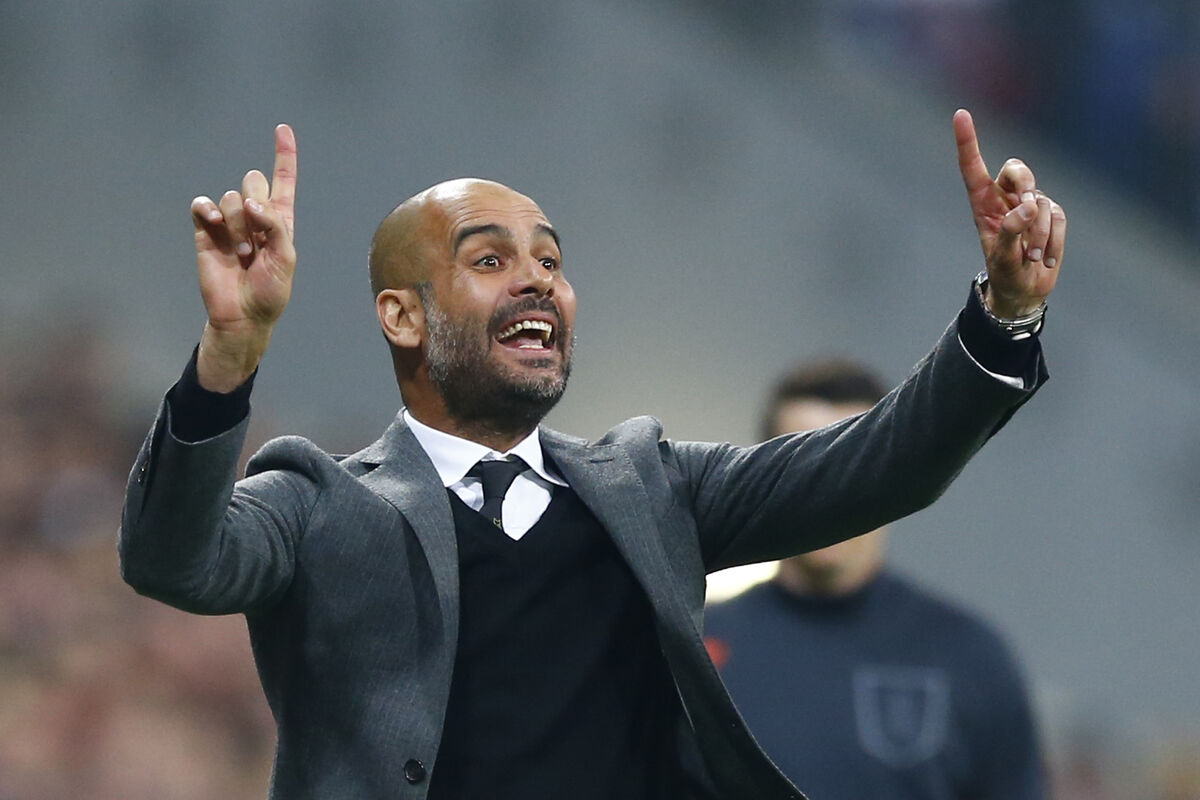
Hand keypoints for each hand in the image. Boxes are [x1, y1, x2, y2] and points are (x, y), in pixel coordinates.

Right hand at [191, 124, 297, 390]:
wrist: (243, 315)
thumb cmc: (271, 290)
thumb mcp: (286, 258)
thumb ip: (275, 225)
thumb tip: (251, 202)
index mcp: (279, 220)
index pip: (282, 181)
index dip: (284, 155)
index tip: (283, 129)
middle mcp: (254, 216)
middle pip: (253, 182)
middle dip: (256, 205)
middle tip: (256, 242)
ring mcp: (228, 223)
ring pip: (231, 198)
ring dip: (237, 226)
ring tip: (242, 254)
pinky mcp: (205, 231)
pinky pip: (203, 205)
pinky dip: (207, 209)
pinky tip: (211, 221)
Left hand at [954, 109, 1065, 317]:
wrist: (1025, 291)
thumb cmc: (1004, 273)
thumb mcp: (1000, 257)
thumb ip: (1009, 231)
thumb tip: (1028, 207)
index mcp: (982, 205)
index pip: (973, 168)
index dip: (968, 141)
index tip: (960, 114)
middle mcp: (1005, 199)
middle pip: (1017, 170)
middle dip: (1026, 186)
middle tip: (1029, 212)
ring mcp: (1031, 206)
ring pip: (1042, 202)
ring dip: (1040, 233)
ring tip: (1031, 258)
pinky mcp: (1052, 216)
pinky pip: (1059, 218)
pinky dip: (1054, 240)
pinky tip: (1046, 259)